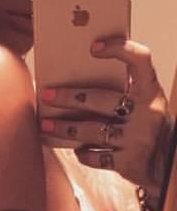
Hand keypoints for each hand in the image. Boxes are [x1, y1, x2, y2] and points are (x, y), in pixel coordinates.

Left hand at [39, 36, 172, 194]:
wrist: (171, 163)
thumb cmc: (148, 126)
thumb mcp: (145, 102)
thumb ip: (123, 89)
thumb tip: (75, 75)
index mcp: (150, 91)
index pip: (141, 59)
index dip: (120, 49)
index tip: (94, 47)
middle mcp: (148, 112)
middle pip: (101, 99)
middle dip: (69, 97)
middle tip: (47, 95)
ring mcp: (139, 138)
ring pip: (92, 130)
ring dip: (64, 128)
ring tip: (45, 125)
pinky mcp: (130, 161)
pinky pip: (97, 157)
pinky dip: (84, 154)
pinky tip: (78, 150)